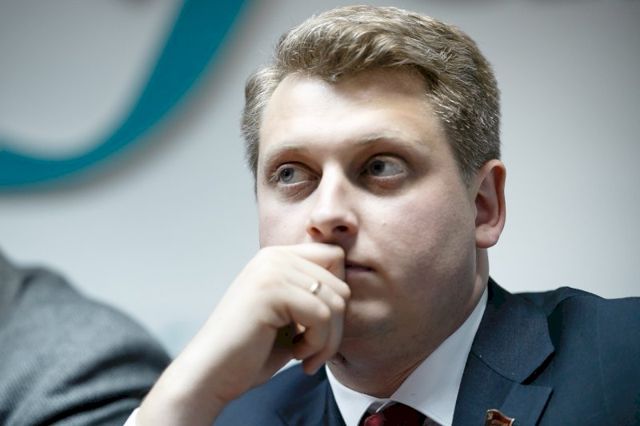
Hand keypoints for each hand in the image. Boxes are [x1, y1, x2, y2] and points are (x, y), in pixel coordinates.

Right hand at [138, 243, 349, 425]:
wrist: (211, 373)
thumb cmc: (250, 351)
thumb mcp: (290, 317)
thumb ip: (314, 298)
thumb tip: (348, 294)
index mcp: (277, 257)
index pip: (335, 259)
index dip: (336, 297)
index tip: (320, 328)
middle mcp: (274, 256)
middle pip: (340, 283)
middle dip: (337, 325)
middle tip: (314, 351)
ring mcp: (271, 270)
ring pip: (336, 301)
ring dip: (328, 339)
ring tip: (305, 354)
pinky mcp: (270, 290)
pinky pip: (323, 315)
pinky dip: (318, 344)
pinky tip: (297, 355)